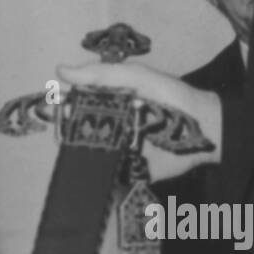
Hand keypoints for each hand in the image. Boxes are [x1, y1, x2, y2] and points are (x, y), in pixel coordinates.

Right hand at [56, 60, 221, 180]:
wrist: (205, 128)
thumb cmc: (170, 95)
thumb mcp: (135, 77)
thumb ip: (100, 74)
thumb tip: (61, 70)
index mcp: (106, 102)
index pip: (73, 106)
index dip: (58, 110)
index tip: (48, 112)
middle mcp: (107, 127)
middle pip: (77, 135)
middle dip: (66, 139)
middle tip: (62, 140)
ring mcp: (117, 151)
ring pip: (89, 157)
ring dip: (79, 161)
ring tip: (71, 164)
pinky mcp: (130, 172)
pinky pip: (108, 178)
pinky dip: (98, 182)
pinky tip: (88, 183)